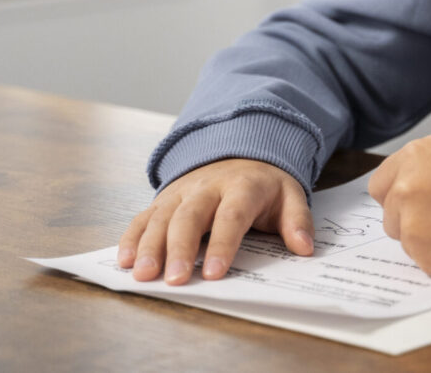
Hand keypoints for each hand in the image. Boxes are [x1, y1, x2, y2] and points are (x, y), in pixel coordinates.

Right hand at [116, 158, 312, 284]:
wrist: (240, 150)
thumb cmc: (264, 185)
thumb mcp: (290, 195)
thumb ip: (298, 221)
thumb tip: (305, 248)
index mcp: (242, 187)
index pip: (231, 216)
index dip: (222, 244)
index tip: (213, 273)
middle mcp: (207, 187)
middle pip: (189, 217)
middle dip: (179, 249)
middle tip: (173, 280)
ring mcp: (182, 192)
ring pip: (162, 217)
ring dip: (150, 246)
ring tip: (143, 274)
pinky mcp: (164, 199)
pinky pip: (144, 216)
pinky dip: (132, 237)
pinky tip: (125, 260)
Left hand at [368, 136, 430, 280]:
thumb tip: (421, 182)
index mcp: (416, 156)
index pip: (381, 184)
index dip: (397, 195)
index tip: (411, 203)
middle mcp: (407, 188)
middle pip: (390, 215)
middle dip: (411, 220)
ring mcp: (414, 226)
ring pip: (408, 242)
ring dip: (429, 240)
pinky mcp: (427, 259)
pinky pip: (426, 262)